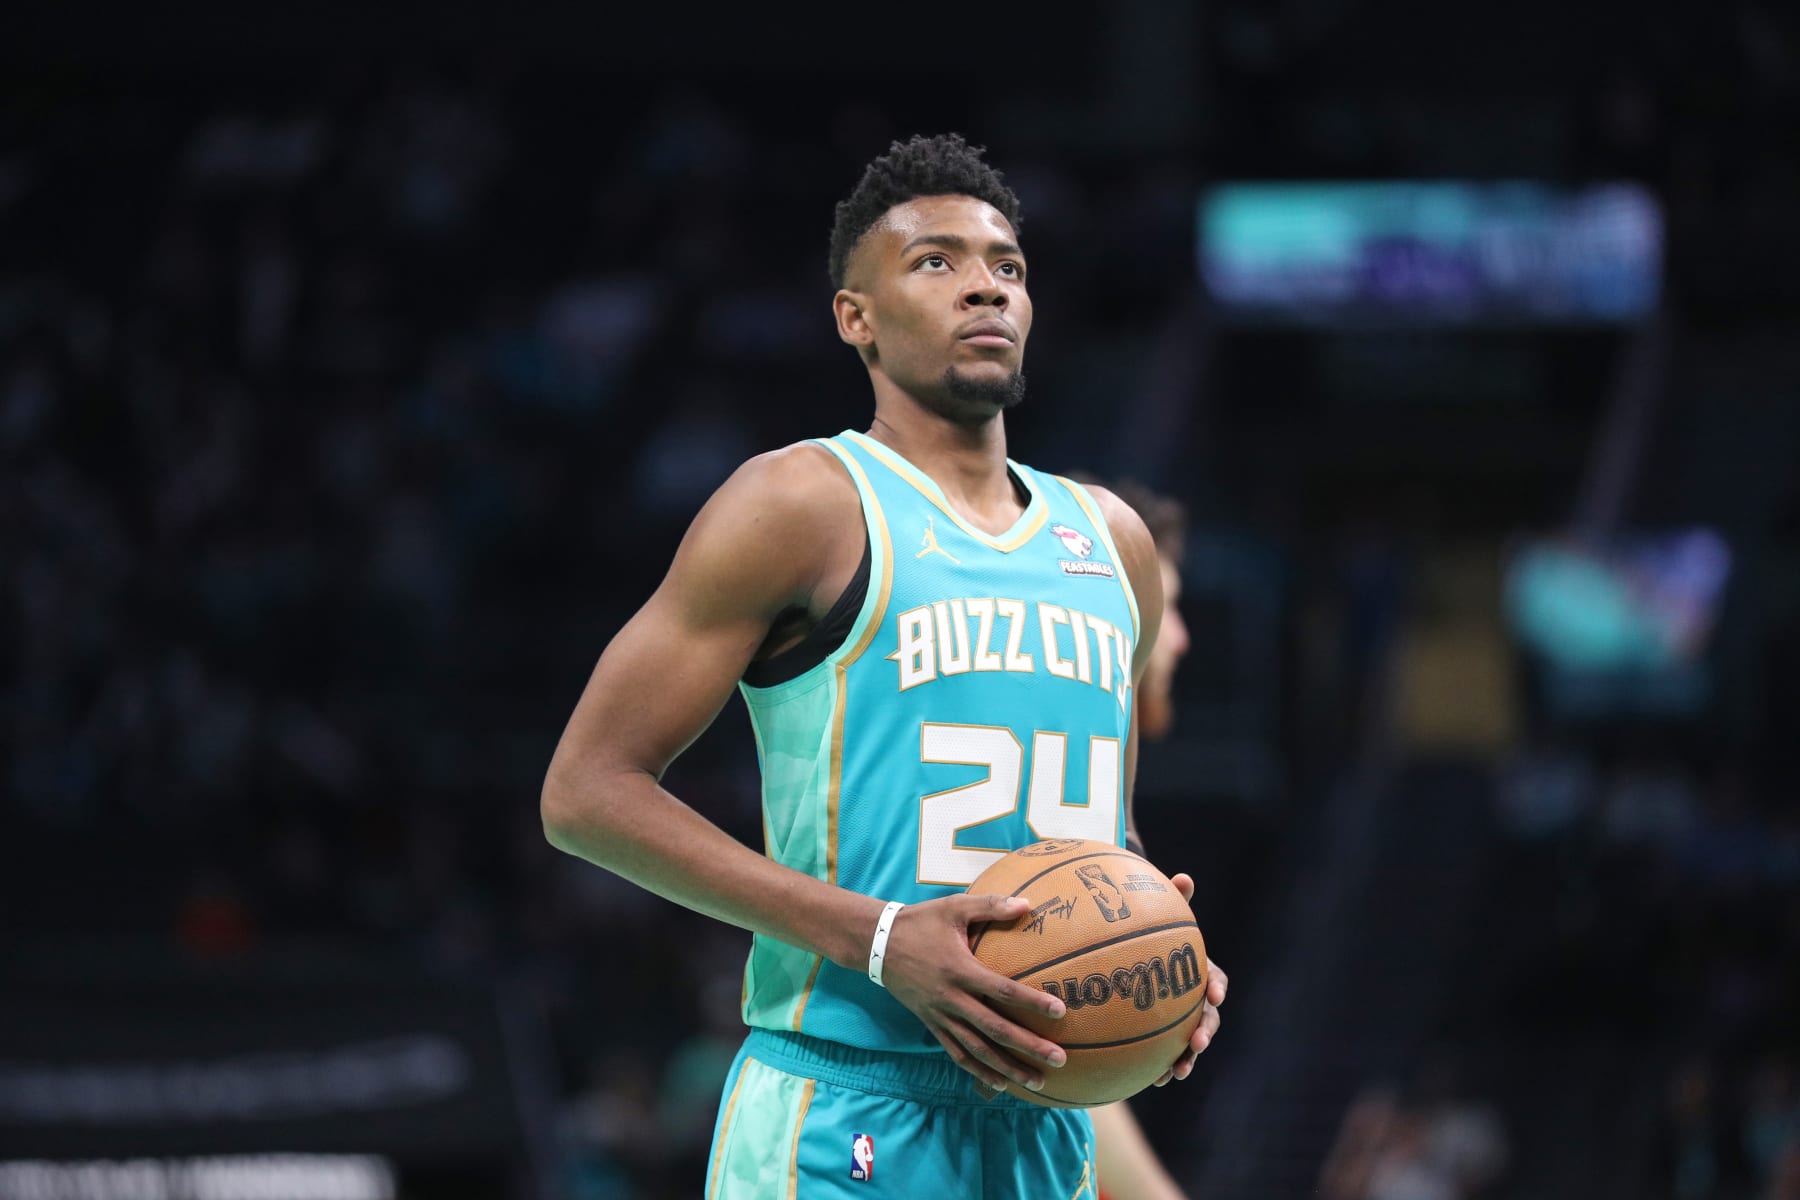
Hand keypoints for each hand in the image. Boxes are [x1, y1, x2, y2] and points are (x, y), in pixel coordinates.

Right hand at [877, 893, 1068, 1094]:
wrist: (877, 944)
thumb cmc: (921, 922)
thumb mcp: (954, 907)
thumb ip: (991, 906)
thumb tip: (1028, 904)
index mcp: (960, 970)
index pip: (1002, 990)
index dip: (1031, 1002)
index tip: (1060, 1012)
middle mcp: (952, 999)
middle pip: (995, 1029)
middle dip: (1028, 1047)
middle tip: (1059, 1059)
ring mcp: (941, 1016)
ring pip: (978, 1050)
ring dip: (1007, 1068)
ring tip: (1036, 1082)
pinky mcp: (932, 1025)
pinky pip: (957, 1053)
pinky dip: (978, 1071)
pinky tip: (999, 1083)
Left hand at [1152, 872, 1226, 1087]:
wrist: (1134, 953)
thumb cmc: (1151, 933)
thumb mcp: (1159, 914)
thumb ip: (1172, 899)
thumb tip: (1183, 877)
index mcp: (1199, 970)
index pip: (1215, 977)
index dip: (1216, 986)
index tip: (1213, 993)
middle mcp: (1194, 997)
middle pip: (1207, 1016)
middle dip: (1205, 1031)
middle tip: (1196, 1043)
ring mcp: (1181, 1018)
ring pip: (1190, 1041)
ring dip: (1187, 1059)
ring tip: (1178, 1073)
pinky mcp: (1164, 1035)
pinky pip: (1168, 1054)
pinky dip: (1164, 1067)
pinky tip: (1153, 1081)